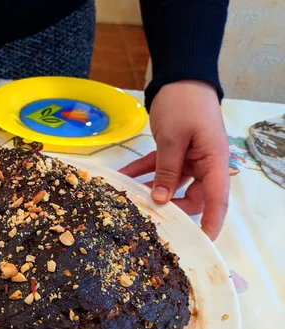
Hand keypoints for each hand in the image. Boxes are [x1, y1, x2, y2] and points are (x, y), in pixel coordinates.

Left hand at [119, 80, 229, 239]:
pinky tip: (122, 178)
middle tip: (147, 217)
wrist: (179, 77)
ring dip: (150, 190)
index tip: (201, 241)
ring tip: (128, 200)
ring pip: (171, 184)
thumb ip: (167, 170)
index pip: (217, 199)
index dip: (211, 222)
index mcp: (213, 161)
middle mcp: (204, 164)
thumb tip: (161, 200)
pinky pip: (158, 168)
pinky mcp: (174, 151)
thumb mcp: (173, 139)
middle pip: (192, 197)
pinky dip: (142, 173)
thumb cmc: (184, 105)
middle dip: (171, 208)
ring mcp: (189, 158)